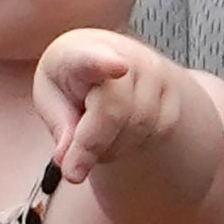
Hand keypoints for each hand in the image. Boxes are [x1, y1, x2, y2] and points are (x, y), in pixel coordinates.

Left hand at [34, 27, 188, 188]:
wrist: (109, 65)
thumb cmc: (73, 81)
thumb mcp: (50, 98)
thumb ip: (58, 125)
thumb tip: (67, 159)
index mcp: (82, 51)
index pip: (93, 58)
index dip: (104, 63)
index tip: (117, 66)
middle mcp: (125, 55)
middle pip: (116, 110)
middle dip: (94, 145)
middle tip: (72, 171)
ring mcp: (154, 74)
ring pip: (138, 126)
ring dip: (112, 149)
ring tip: (95, 142)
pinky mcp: (172, 95)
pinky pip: (156, 133)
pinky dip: (133, 146)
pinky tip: (118, 137)